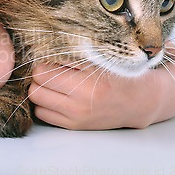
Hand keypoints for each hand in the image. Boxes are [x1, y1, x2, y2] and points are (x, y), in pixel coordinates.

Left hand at [29, 45, 174, 129]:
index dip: (43, 61)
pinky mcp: (74, 126)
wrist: (139, 101)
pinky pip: (42, 114)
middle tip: (50, 70)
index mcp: (88, 79)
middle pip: (35, 85)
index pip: (42, 69)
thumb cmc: (118, 74)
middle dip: (39, 75)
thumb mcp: (99, 58)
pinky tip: (57, 97)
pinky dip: (45, 105)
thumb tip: (40, 48)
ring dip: (40, 90)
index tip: (51, 59)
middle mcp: (81, 100)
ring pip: (36, 99)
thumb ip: (72, 53)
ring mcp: (76, 116)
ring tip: (53, 83)